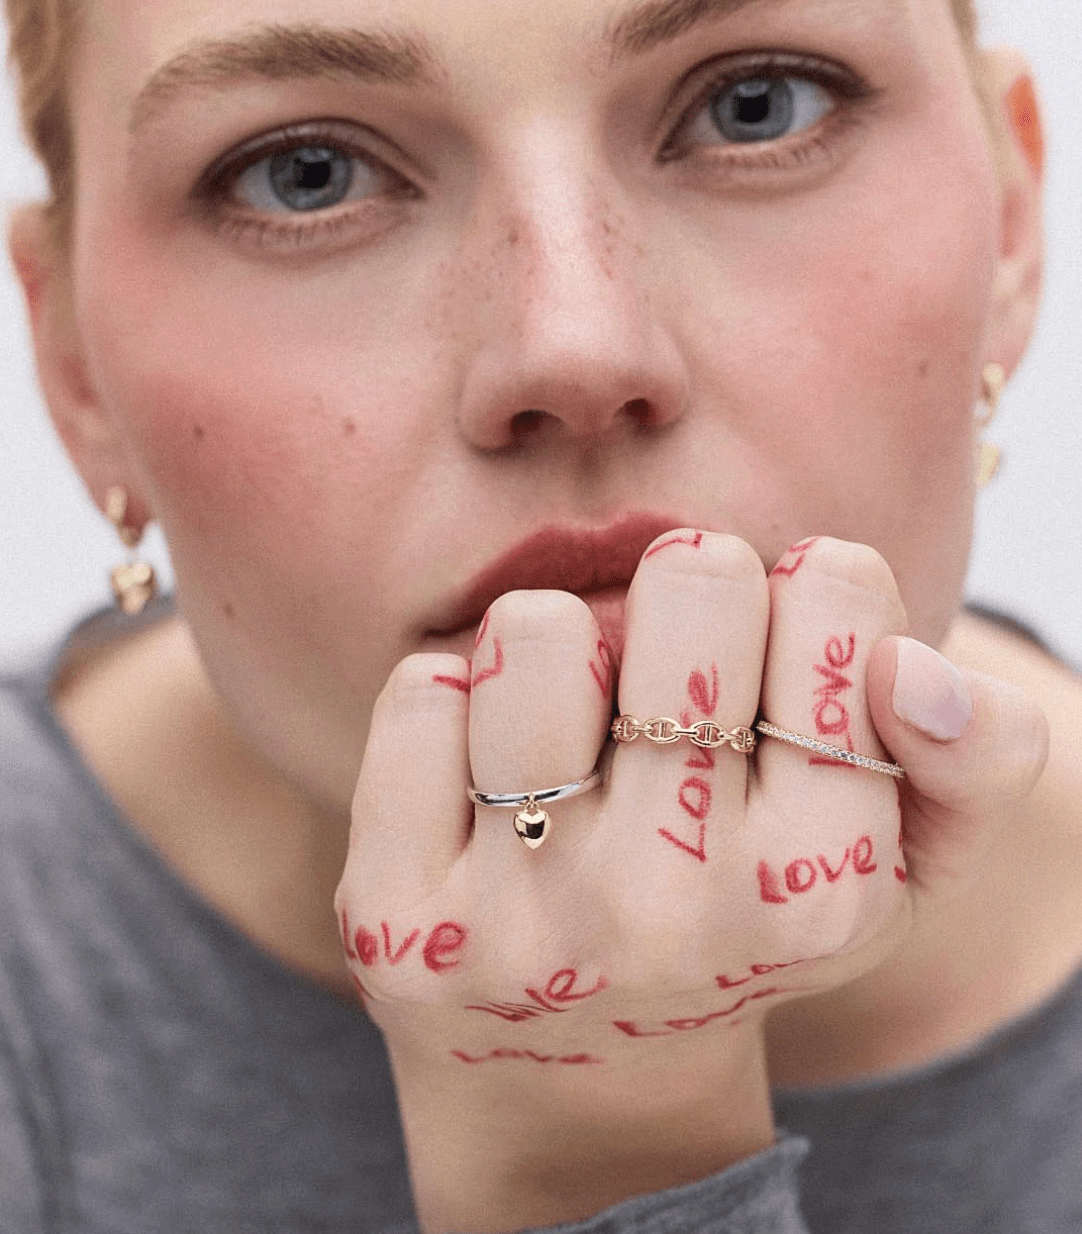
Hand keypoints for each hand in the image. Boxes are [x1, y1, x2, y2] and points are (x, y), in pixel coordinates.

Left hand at [334, 532, 1045, 1231]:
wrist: (582, 1072)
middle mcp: (671, 908)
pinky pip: (419, 692)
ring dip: (562, 645)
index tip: (775, 653)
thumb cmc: (745, 919)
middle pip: (693, 584)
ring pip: (540, 628)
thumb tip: (908, 667)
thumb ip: (976, 753)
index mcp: (819, 882)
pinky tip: (482, 774)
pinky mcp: (401, 917)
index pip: (832, 591)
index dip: (802, 592)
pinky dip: (453, 699)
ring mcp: (524, 917)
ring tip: (576, 726)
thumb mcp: (900, 858)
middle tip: (673, 678)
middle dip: (689, 595)